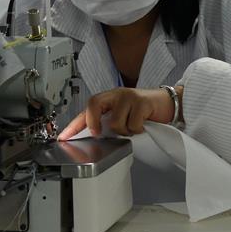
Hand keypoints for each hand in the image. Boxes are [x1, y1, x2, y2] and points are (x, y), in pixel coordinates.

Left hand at [57, 87, 178, 139]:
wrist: (166, 103)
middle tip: (100, 134)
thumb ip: (107, 122)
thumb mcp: (122, 114)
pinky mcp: (142, 102)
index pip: (86, 109)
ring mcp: (129, 96)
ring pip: (115, 122)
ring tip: (132, 127)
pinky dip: (137, 130)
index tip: (63, 138)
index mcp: (109, 98)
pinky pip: (132, 124)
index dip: (73, 124)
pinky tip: (142, 125)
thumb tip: (91, 137)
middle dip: (94, 123)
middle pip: (94, 104)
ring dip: (124, 131)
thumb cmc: (143, 111)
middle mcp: (116, 94)